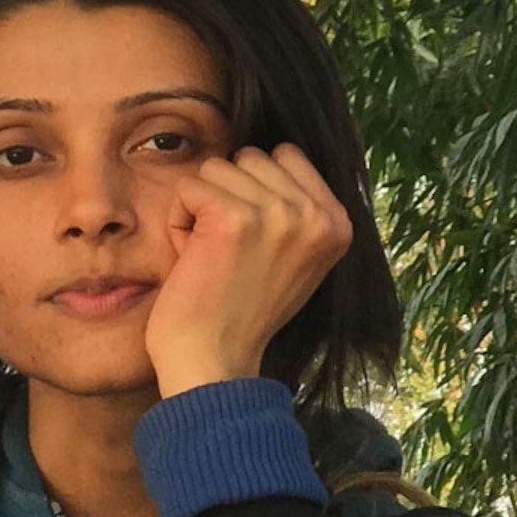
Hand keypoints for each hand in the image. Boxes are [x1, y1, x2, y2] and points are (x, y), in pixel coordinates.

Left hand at [141, 143, 352, 394]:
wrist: (214, 363)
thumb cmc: (242, 314)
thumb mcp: (295, 258)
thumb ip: (296, 208)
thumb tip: (275, 153)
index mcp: (339, 222)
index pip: (287, 156)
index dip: (253, 191)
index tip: (251, 243)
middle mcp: (316, 214)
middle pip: (250, 157)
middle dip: (226, 198)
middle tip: (228, 253)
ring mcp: (278, 213)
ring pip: (217, 168)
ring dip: (201, 209)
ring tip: (212, 256)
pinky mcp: (233, 217)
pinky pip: (188, 186)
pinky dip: (177, 221)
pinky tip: (192, 258)